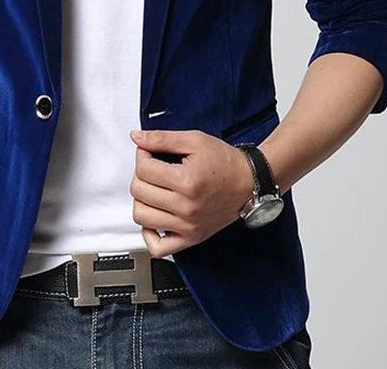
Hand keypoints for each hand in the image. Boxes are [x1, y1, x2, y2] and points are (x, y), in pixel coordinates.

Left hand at [128, 128, 254, 257]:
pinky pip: (158, 248)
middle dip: (141, 174)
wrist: (249, 182)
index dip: (142, 155)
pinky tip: (154, 217)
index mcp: (187, 181)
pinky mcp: (190, 238)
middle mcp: (186, 207)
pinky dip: (148, 234)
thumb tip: (137, 138)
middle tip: (152, 167)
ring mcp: (187, 226)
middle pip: (139, 191)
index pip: (143, 169)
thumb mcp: (194, 140)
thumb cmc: (225, 162)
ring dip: (141, 200)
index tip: (149, 152)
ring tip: (153, 189)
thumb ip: (162, 139)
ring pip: (141, 216)